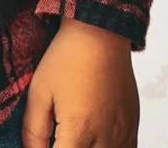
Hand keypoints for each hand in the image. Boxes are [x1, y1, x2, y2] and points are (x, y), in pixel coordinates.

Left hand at [21, 19, 138, 147]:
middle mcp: (107, 139)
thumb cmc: (68, 57)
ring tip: (73, 137)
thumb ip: (34, 131)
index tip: (43, 145)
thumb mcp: (39, 91)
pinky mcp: (133, 126)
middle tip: (57, 138)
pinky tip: (94, 141)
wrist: (99, 32)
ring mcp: (123, 134)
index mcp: (80, 131)